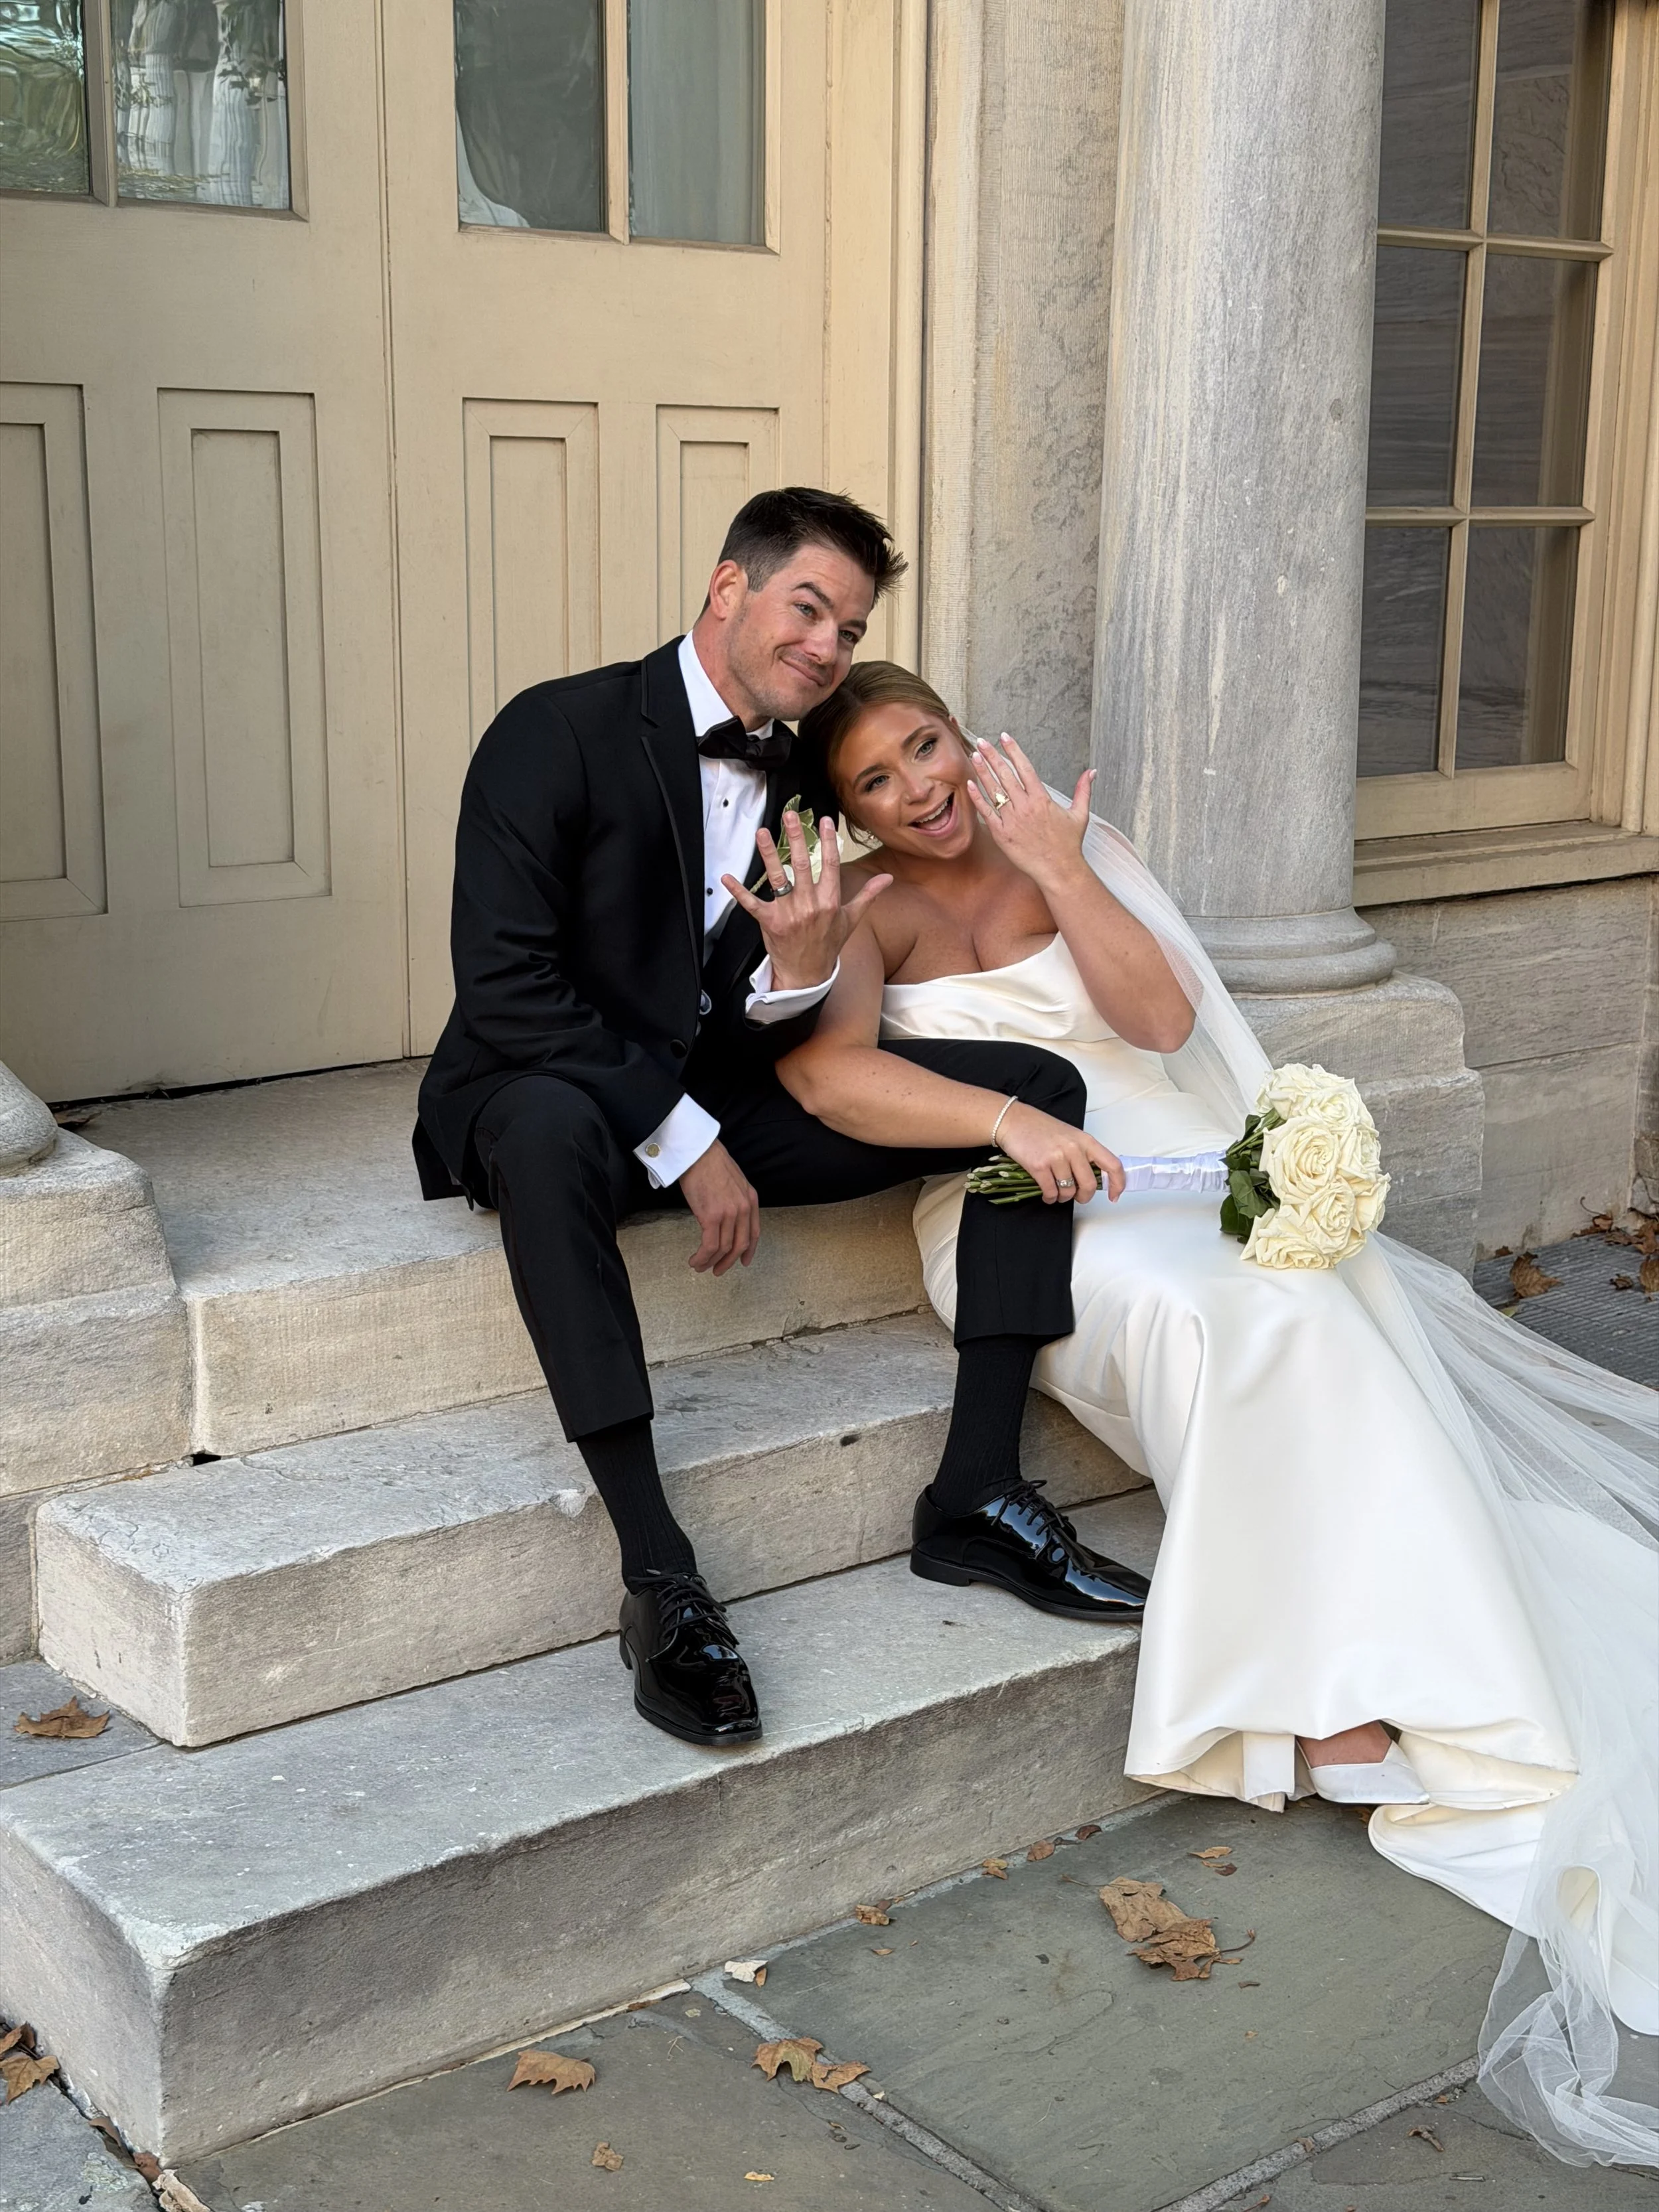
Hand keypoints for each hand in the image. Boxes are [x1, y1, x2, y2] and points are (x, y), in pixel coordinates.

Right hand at [678, 1141, 760, 1274]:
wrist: (698, 1152)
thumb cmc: (710, 1162)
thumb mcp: (734, 1181)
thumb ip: (735, 1199)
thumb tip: (727, 1214)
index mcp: (751, 1200)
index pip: (754, 1233)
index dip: (748, 1251)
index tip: (742, 1261)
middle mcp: (743, 1209)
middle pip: (739, 1245)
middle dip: (728, 1262)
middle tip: (718, 1270)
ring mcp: (728, 1214)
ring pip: (723, 1248)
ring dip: (710, 1262)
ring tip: (700, 1266)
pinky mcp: (711, 1216)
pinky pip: (709, 1246)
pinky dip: (702, 1257)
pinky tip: (695, 1260)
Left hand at [721, 812, 891, 990]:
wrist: (808, 974)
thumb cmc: (829, 944)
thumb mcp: (850, 919)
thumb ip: (867, 895)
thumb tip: (888, 879)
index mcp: (829, 901)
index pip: (830, 865)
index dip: (828, 841)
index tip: (824, 821)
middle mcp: (809, 905)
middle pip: (802, 865)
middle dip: (797, 839)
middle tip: (790, 816)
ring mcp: (789, 913)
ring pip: (777, 878)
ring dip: (769, 854)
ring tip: (763, 833)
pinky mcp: (770, 922)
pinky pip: (752, 904)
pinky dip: (738, 891)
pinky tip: (727, 877)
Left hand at [967, 734, 1093, 893]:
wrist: (1058, 870)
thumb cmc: (1068, 844)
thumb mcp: (1080, 814)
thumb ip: (1083, 790)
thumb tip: (1092, 771)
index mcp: (1042, 799)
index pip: (1024, 767)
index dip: (1013, 750)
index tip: (1004, 737)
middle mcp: (1025, 806)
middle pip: (1005, 775)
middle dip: (992, 756)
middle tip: (982, 742)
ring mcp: (1012, 820)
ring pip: (994, 791)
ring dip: (983, 772)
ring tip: (974, 756)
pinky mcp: (1002, 834)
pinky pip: (987, 812)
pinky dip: (978, 798)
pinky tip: (970, 784)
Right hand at [996, 1103, 1123, 1204]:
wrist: (1013, 1121)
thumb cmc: (1040, 1128)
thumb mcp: (1070, 1136)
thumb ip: (1084, 1154)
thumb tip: (1095, 1178)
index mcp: (1086, 1141)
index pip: (1112, 1164)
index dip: (1118, 1183)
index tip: (1114, 1195)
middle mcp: (1074, 1149)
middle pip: (1090, 1185)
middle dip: (1084, 1197)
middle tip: (1078, 1197)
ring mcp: (1056, 1157)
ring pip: (1069, 1191)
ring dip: (1063, 1197)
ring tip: (1057, 1192)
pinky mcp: (1039, 1166)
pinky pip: (1051, 1192)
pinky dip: (1050, 1197)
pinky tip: (1047, 1194)